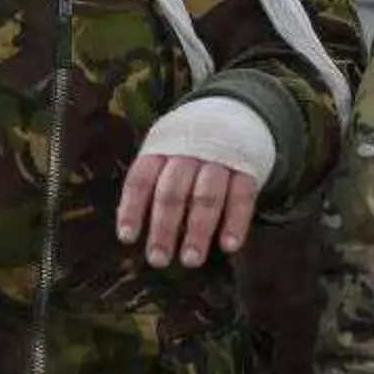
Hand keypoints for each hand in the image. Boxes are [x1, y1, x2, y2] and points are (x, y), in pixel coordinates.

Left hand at [117, 153, 259, 268]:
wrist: (235, 113)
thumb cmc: (188, 147)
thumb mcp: (163, 151)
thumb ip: (151, 185)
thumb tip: (133, 233)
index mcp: (161, 149)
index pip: (141, 179)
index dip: (132, 208)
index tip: (127, 238)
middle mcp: (188, 153)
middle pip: (172, 192)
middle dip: (164, 227)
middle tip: (158, 260)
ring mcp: (219, 160)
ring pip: (206, 197)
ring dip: (198, 230)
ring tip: (190, 260)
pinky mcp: (247, 169)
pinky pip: (242, 196)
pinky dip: (236, 222)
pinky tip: (229, 246)